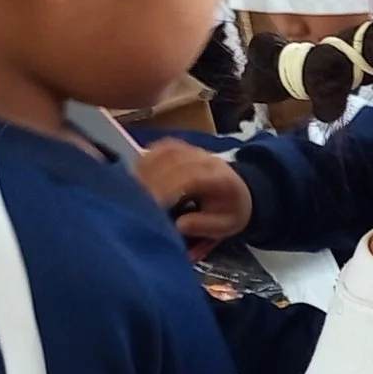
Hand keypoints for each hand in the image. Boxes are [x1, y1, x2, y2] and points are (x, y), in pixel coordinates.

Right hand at [136, 139, 250, 253]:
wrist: (240, 191)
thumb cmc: (229, 211)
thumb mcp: (225, 226)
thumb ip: (203, 226)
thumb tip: (177, 225)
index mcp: (219, 179)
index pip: (189, 178)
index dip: (167, 189)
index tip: (151, 205)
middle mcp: (204, 159)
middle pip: (171, 161)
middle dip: (151, 181)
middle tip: (135, 200)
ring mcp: (192, 150)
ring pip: (163, 152)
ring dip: (145, 169)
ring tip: (133, 189)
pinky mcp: (181, 147)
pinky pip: (160, 148)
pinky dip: (146, 160)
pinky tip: (138, 175)